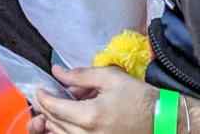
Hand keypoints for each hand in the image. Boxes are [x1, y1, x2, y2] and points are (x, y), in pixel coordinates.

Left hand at [31, 66, 155, 133]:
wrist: (160, 120)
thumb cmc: (137, 96)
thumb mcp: (110, 78)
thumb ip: (80, 75)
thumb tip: (57, 72)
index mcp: (90, 116)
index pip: (54, 108)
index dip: (43, 97)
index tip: (39, 88)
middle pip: (54, 122)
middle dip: (46, 108)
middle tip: (46, 95)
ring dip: (52, 121)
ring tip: (56, 107)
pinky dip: (63, 131)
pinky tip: (66, 121)